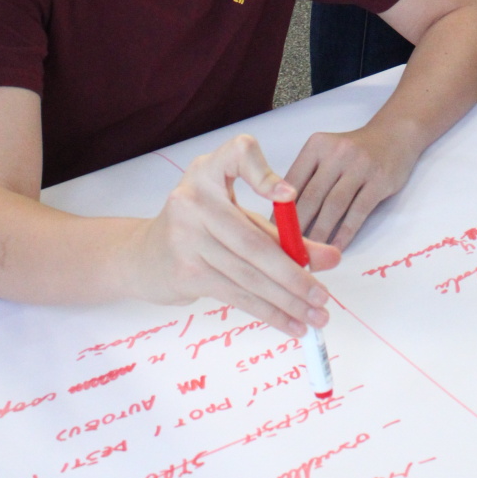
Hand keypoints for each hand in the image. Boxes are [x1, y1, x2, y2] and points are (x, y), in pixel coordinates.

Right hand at [130, 134, 339, 335]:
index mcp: (209, 171)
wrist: (145, 256)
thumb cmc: (202, 228)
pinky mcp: (186, 272)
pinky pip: (237, 294)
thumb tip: (331, 258)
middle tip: (324, 294)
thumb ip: (282, 232)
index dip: (263, 173)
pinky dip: (269, 312)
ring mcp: (186, 237)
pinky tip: (291, 323)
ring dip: (288, 300)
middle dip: (295, 273)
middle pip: (254, 239)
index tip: (289, 196)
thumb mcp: (237, 214)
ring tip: (317, 315)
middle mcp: (194, 199)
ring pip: (249, 274)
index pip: (238, 155)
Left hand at [285, 124, 415, 249]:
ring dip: (320, 234)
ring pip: (334, 206)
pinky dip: (345, 233)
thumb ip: (308, 176)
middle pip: (312, 196)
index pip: (292, 181)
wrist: (395, 134)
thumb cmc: (354, 150)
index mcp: (317, 145)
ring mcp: (360, 166)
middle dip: (297, 227)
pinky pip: (358, 212)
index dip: (281, 209)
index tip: (272, 233)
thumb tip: (284, 214)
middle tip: (288, 250)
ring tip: (311, 254)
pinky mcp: (380, 180)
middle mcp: (337, 153)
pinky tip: (336, 248)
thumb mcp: (327, 152)